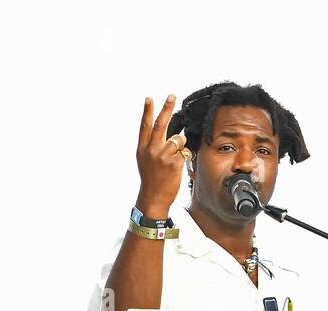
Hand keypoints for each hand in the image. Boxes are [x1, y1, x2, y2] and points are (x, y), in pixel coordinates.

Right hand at [135, 94, 187, 219]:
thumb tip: (166, 134)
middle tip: (172, 95)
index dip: (147, 111)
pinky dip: (185, 156)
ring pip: (178, 139)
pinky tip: (178, 165)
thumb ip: (151, 146)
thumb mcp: (144, 161)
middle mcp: (151, 150)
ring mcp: (162, 156)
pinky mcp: (174, 163)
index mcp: (142, 148)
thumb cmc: (151, 179)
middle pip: (161, 124)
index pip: (145, 126)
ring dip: (181, 144)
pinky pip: (185, 152)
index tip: (149, 99)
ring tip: (175, 156)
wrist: (153, 198)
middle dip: (167, 108)